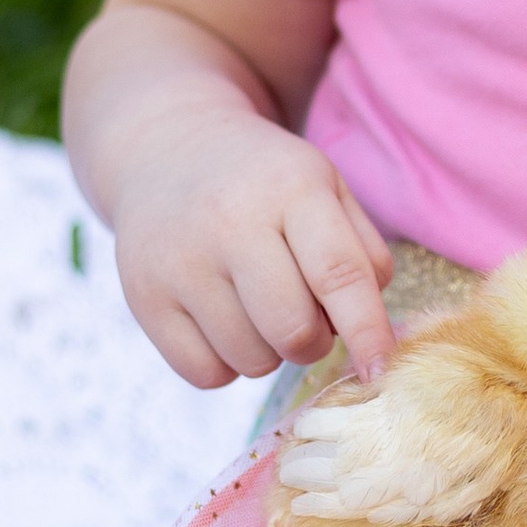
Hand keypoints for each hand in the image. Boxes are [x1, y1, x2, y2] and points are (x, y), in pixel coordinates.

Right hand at [107, 106, 397, 390]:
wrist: (165, 152)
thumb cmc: (266, 183)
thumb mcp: (325, 188)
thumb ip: (364, 255)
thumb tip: (374, 335)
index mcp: (290, 189)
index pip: (338, 273)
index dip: (368, 330)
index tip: (381, 369)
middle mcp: (230, 222)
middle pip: (294, 330)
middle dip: (314, 341)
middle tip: (306, 316)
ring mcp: (180, 262)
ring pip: (252, 360)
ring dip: (270, 351)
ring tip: (257, 306)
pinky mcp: (144, 297)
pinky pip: (207, 374)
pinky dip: (226, 364)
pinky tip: (221, 319)